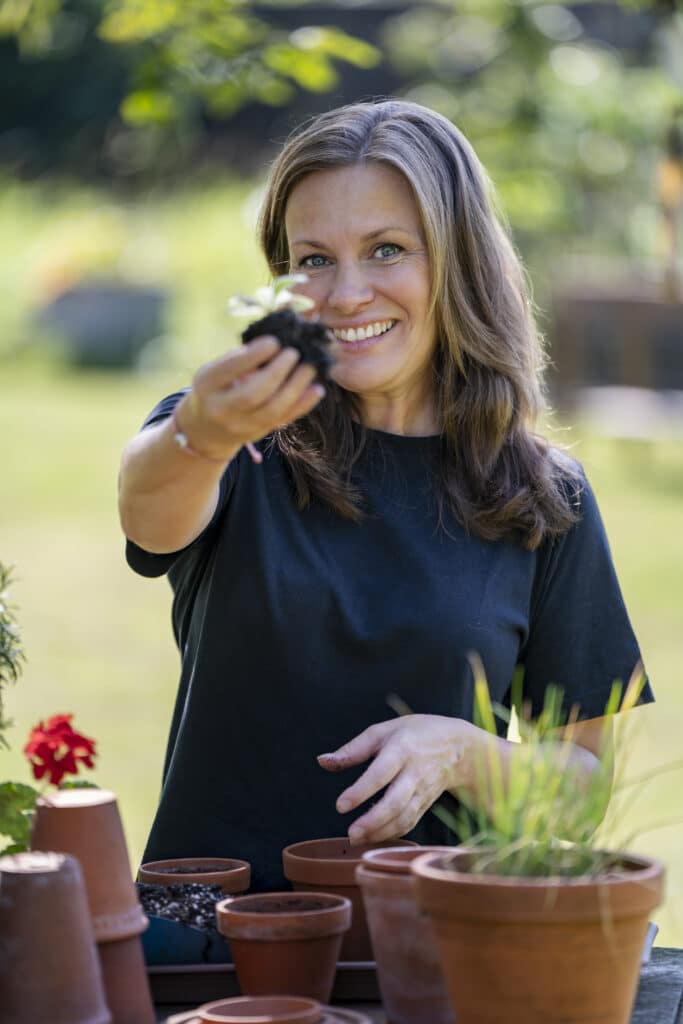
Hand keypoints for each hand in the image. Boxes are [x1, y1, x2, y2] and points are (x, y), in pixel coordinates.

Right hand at [176, 335, 324, 460]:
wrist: (208, 429)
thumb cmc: (217, 387)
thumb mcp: (217, 369)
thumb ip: (241, 358)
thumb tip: (278, 339)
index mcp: (207, 385)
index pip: (229, 370)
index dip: (253, 356)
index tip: (274, 341)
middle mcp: (222, 408)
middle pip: (252, 394)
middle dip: (277, 372)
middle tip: (294, 353)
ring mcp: (242, 425)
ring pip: (272, 410)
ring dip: (295, 388)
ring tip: (310, 367)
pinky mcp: (260, 433)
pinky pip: (284, 420)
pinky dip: (303, 404)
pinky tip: (317, 389)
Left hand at [317, 715, 477, 844]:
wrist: (458, 746)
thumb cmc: (415, 733)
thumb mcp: (383, 730)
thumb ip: (352, 749)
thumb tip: (322, 761)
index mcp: (402, 749)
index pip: (380, 773)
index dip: (360, 791)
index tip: (340, 806)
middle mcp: (415, 772)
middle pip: (396, 801)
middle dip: (373, 820)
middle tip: (351, 833)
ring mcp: (424, 790)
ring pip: (404, 816)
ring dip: (381, 832)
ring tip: (357, 839)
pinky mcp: (427, 803)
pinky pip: (410, 822)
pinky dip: (392, 833)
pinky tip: (374, 838)